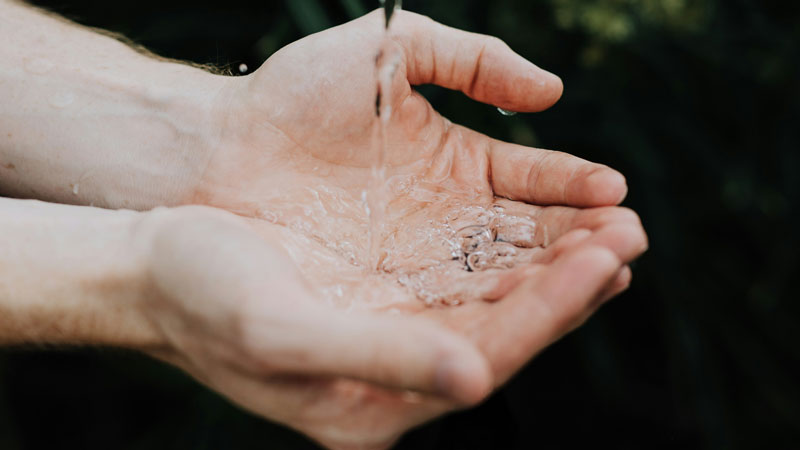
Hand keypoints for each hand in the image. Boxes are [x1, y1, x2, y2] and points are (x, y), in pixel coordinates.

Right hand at [138, 206, 643, 449]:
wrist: (157, 272)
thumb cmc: (205, 300)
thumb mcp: (281, 332)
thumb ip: (376, 360)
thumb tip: (474, 382)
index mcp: (372, 408)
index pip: (487, 359)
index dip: (549, 311)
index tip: (603, 259)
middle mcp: (395, 382)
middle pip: (505, 337)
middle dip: (570, 288)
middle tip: (629, 235)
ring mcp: (394, 343)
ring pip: (494, 310)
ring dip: (552, 271)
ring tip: (608, 227)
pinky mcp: (387, 308)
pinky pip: (466, 286)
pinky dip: (510, 260)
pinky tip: (543, 233)